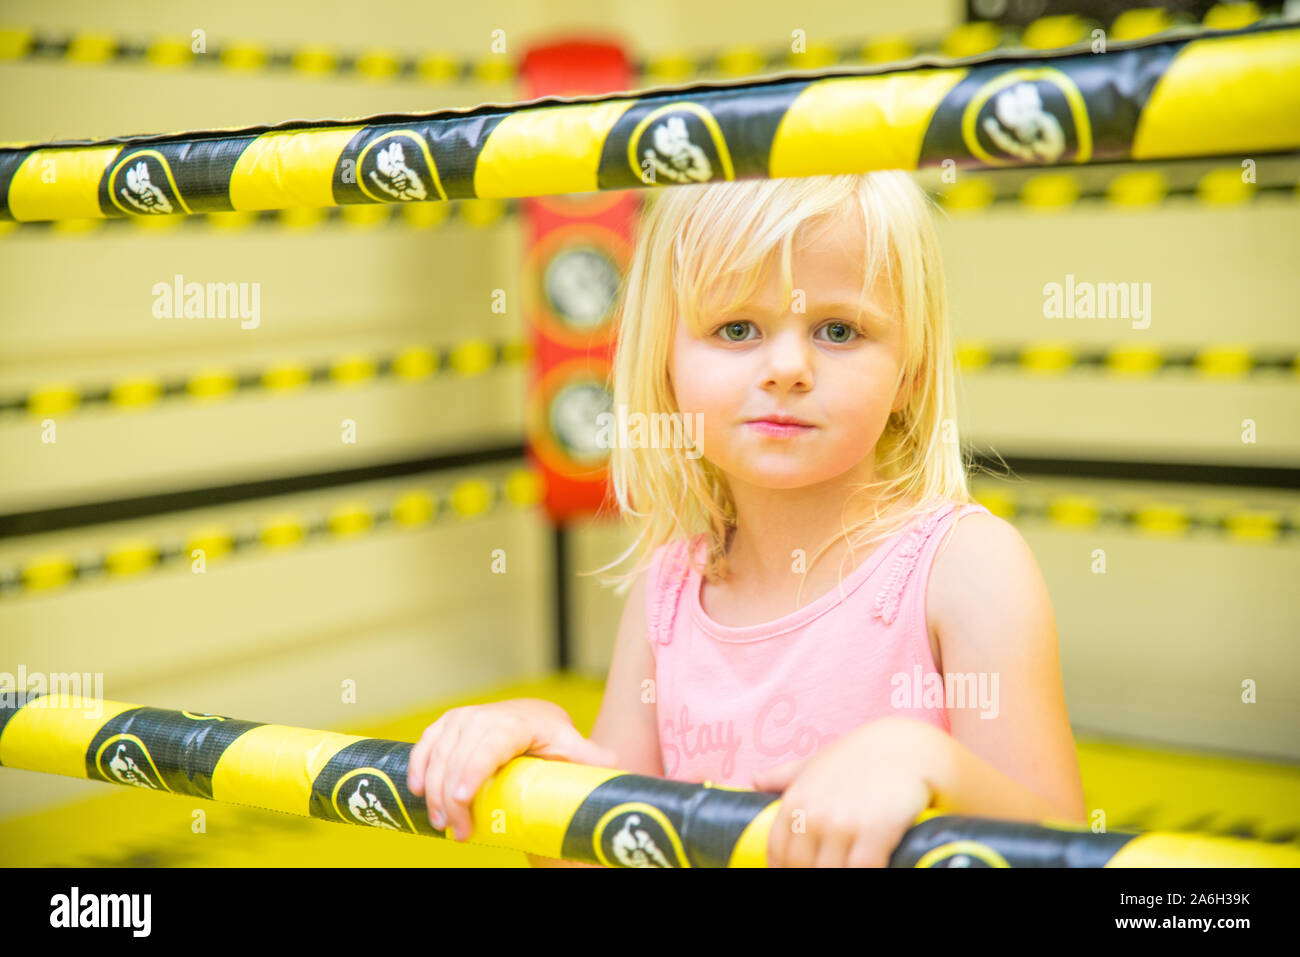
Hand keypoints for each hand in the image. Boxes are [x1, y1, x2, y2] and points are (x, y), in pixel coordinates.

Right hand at [406, 699, 617, 843]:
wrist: (532, 719)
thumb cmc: (551, 736)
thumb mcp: (570, 745)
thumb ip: (589, 756)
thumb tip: (615, 763)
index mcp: (511, 723)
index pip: (487, 748)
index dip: (472, 771)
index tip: (464, 798)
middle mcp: (481, 717)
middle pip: (457, 760)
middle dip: (451, 799)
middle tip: (459, 833)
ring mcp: (460, 720)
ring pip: (436, 756)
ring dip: (432, 792)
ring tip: (442, 824)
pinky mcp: (444, 726)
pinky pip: (423, 747)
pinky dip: (417, 769)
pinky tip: (416, 793)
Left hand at [752, 716, 939, 867]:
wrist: (905, 747)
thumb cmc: (859, 757)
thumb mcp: (816, 762)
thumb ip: (784, 776)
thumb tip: (754, 780)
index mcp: (796, 800)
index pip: (778, 851)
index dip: (783, 868)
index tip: (793, 871)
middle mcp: (815, 813)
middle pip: (802, 866)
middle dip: (812, 872)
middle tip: (825, 867)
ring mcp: (844, 823)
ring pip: (829, 871)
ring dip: (838, 874)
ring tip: (844, 868)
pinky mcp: (876, 831)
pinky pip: (861, 869)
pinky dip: (864, 874)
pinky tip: (869, 869)